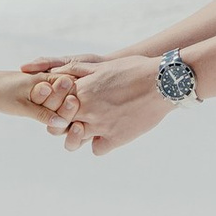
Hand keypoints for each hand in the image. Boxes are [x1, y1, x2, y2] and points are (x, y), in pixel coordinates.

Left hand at [0, 66, 74, 123]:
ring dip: (59, 111)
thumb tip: (61, 123)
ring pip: (63, 99)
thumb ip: (41, 114)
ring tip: (47, 119)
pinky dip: (54, 110)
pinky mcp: (43, 91)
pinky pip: (55, 101)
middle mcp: (50, 78)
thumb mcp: (20, 106)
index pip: (72, 90)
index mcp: (47, 78)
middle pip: (70, 95)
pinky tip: (50, 119)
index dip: (71, 106)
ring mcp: (48, 84)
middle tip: (59, 120)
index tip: (64, 119)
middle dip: (66, 110)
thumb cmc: (1, 93)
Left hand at [55, 54, 172, 156]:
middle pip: (59, 125)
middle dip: (62, 123)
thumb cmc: (133, 69)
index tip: (61, 104)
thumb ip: (75, 70)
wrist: (163, 82)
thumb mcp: (100, 65)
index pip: (52, 104)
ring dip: (78, 136)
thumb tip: (53, 74)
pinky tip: (106, 135)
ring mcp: (101, 126)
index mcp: (81, 90)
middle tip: (72, 118)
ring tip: (87, 128)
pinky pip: (97, 149)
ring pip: (74, 141)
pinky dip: (100, 144)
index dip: (53, 106)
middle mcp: (87, 110)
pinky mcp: (116, 138)